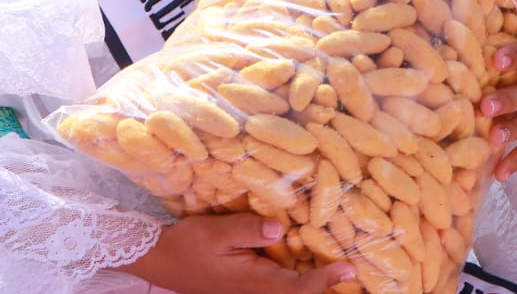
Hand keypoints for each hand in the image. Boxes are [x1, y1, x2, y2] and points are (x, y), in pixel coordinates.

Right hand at [119, 214, 353, 293]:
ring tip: (341, 266)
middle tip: (355, 271)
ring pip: (289, 288)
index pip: (297, 287)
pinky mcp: (248, 284)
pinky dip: (298, 275)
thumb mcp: (216, 232)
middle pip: (299, 292)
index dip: (324, 280)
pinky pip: (279, 282)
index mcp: (253, 282)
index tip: (348, 269)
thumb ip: (249, 230)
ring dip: (313, 280)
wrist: (161, 260)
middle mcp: (256, 291)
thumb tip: (279, 228)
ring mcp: (252, 290)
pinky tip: (309, 257)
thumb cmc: (188, 245)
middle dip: (326, 284)